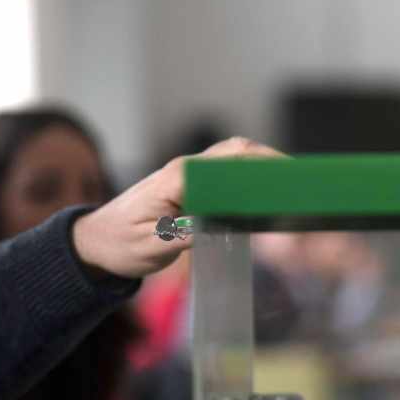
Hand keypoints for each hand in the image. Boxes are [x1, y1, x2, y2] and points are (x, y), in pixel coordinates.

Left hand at [71, 136, 284, 278]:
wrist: (97, 243)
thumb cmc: (121, 245)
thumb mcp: (153, 247)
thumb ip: (186, 233)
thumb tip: (222, 222)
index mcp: (179, 178)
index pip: (229, 159)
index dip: (262, 163)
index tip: (289, 177)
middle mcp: (186, 169)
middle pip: (238, 152)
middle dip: (272, 161)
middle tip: (302, 182)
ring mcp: (189, 176)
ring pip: (234, 161)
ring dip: (263, 169)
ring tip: (292, 188)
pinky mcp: (191, 187)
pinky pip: (226, 177)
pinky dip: (249, 180)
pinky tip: (266, 196)